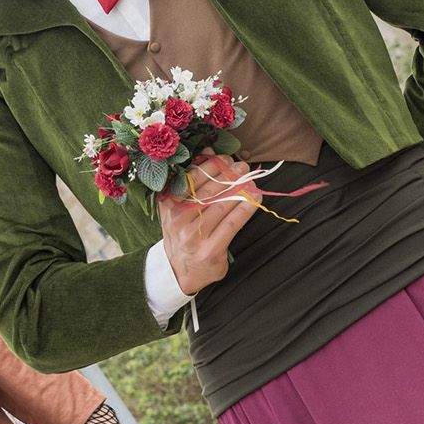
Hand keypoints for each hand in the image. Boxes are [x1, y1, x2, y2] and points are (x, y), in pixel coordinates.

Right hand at [156, 149, 260, 296]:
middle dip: (228, 175)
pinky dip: (245, 209)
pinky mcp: (211, 249)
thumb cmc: (182, 233)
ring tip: (251, 180)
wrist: (179, 271)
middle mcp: (179, 220)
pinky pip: (231, 224)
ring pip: (221, 206)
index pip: (191, 178)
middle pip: (208, 191)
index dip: (210, 166)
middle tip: (243, 166)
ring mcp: (194, 236)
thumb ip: (191, 181)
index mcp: (168, 205)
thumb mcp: (178, 207)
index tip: (225, 158)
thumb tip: (208, 151)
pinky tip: (254, 200)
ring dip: (240, 190)